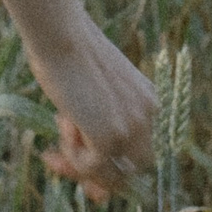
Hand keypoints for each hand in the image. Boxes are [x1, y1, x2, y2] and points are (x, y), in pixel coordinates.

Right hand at [29, 16, 156, 201]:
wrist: (61, 35)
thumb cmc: (69, 53)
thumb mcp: (97, 92)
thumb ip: (101, 122)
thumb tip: (93, 172)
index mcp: (151, 103)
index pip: (140, 154)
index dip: (111, 167)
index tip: (85, 172)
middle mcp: (151, 118)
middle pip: (130, 171)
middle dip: (95, 174)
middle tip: (59, 162)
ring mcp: (133, 129)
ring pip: (110, 175)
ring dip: (79, 163)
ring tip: (60, 131)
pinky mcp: (110, 138)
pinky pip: (89, 168)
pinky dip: (71, 155)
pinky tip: (65, 122)